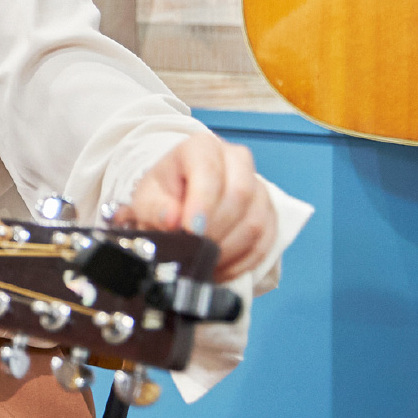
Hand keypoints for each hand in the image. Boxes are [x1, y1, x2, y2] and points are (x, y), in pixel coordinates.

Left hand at [119, 131, 276, 281]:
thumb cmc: (163, 195)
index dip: (203, 203)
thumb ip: (155, 208)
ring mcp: (258, 187)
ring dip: (229, 250)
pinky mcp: (269, 213)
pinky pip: (265, 241)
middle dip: (216, 229)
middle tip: (195, 250)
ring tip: (203, 262)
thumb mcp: (147, 198)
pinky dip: (242, 261)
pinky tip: (220, 268)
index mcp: (202, 148)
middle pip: (240, 194)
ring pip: (255, 221)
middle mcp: (236, 160)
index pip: (209, 172)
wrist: (178, 199)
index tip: (191, 230)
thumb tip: (170, 219)